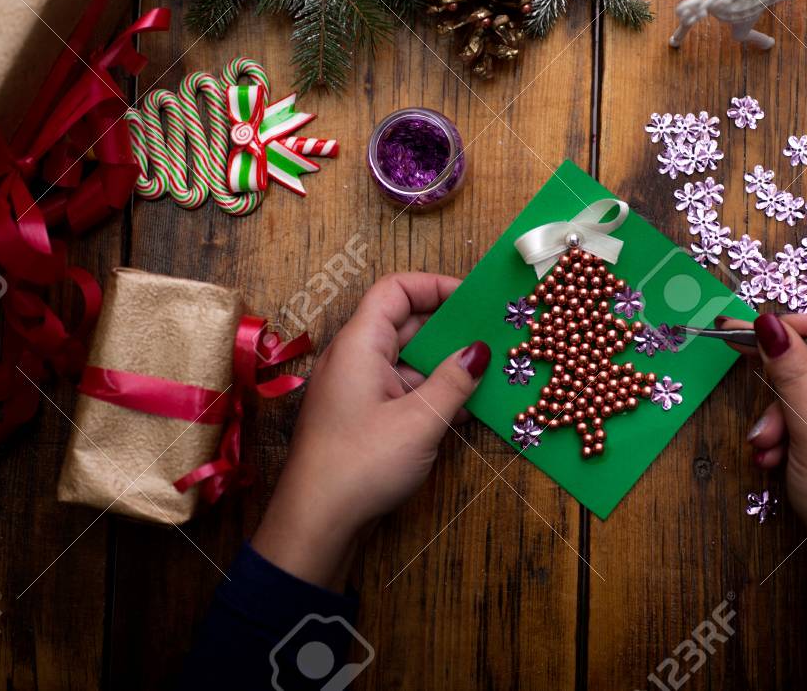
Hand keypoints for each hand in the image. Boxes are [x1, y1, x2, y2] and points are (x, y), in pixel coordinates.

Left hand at [253, 273, 488, 589]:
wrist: (316, 521)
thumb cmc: (360, 464)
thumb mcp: (419, 420)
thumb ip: (453, 382)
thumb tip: (479, 351)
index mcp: (360, 344)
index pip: (396, 290)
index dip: (435, 286)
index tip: (474, 301)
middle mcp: (355, 358)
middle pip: (404, 324)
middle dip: (448, 329)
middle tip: (491, 339)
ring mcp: (356, 388)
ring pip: (406, 360)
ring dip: (443, 367)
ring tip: (486, 377)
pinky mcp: (362, 416)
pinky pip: (400, 389)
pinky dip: (430, 393)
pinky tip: (462, 411)